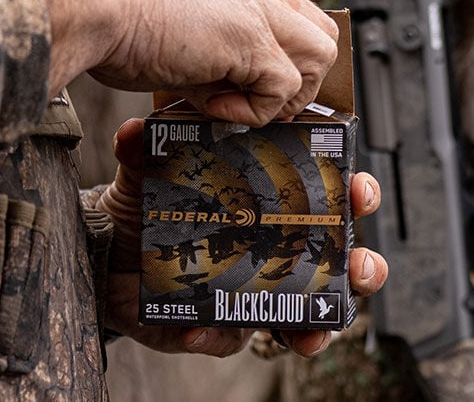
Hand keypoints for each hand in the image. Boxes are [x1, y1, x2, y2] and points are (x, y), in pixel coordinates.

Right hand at [11, 0, 336, 126]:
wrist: (84, 7)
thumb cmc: (109, 17)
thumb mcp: (177, 24)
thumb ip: (213, 50)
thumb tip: (228, 91)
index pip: (296, 14)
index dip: (289, 57)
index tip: (262, 85)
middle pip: (321, 34)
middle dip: (301, 78)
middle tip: (260, 101)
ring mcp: (255, 10)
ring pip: (318, 56)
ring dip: (284, 94)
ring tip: (234, 102)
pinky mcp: (250, 40)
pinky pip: (281, 88)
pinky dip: (253, 110)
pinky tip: (211, 105)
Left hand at [96, 119, 388, 356]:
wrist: (109, 258)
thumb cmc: (150, 213)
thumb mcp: (149, 177)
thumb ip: (145, 156)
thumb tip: (135, 132)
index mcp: (278, 210)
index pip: (333, 200)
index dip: (357, 195)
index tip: (359, 189)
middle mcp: (279, 255)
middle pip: (341, 266)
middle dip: (364, 268)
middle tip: (357, 265)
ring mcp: (257, 296)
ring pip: (308, 319)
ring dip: (319, 329)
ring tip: (309, 334)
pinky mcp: (220, 327)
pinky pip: (226, 341)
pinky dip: (212, 338)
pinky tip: (197, 330)